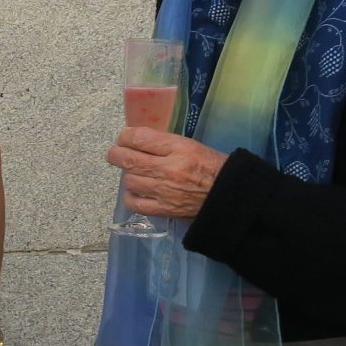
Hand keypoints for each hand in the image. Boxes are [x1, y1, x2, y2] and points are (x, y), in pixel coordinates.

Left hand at [107, 129, 224, 221]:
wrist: (230, 196)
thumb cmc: (214, 167)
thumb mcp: (192, 145)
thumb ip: (165, 144)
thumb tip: (140, 142)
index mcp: (178, 148)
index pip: (139, 137)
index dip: (125, 136)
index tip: (124, 138)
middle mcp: (168, 168)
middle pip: (127, 159)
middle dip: (116, 154)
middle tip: (115, 154)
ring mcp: (164, 191)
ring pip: (129, 181)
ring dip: (128, 176)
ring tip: (135, 174)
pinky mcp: (163, 209)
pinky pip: (135, 203)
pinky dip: (131, 197)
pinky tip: (137, 192)